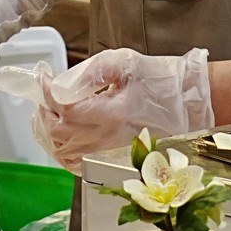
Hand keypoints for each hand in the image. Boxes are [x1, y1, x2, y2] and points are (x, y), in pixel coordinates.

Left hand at [3, 48, 213, 164]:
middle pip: (59, 133)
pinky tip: (64, 136)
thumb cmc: (158, 81)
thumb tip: (62, 83)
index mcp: (113, 113)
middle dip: (44, 112)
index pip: (65, 108)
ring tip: (50, 114)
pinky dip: (64, 152)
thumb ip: (91, 72)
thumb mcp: (124, 63)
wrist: (187, 103)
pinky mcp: (115, 161)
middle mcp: (110, 138)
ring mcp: (112, 153)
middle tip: (44, 97)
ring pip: (65, 153)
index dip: (46, 92)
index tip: (43, 78)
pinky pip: (79, 166)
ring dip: (50, 133)